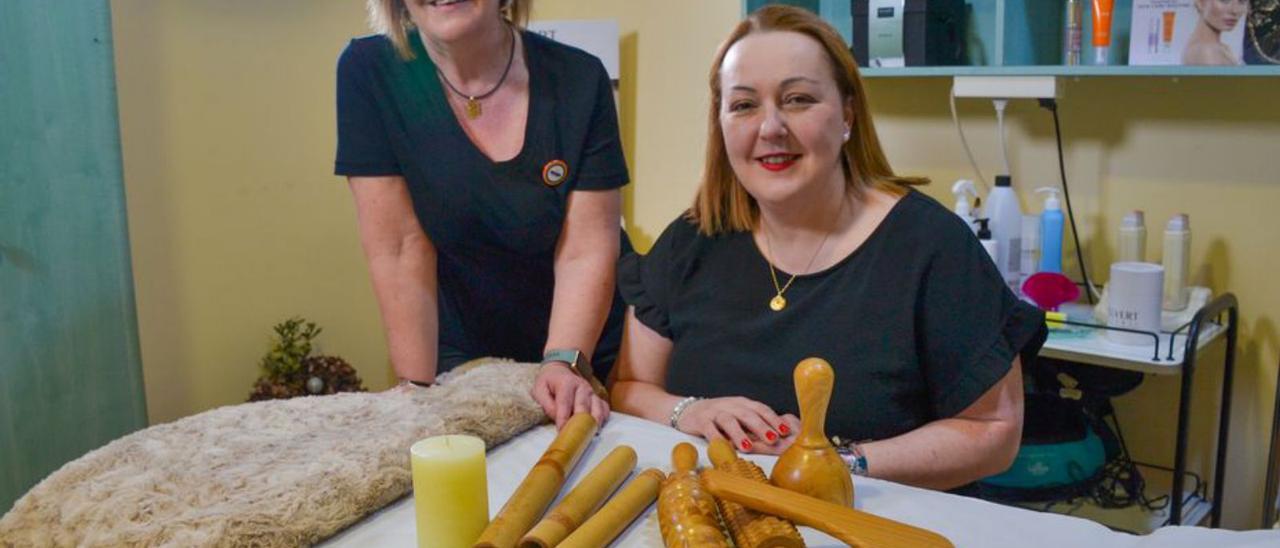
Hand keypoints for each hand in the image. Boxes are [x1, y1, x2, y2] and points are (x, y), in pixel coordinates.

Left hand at [531, 363, 609, 429]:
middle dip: (579, 424)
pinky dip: (603, 419)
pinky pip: (605, 409)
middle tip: (575, 438)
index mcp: (566, 383)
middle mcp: (582, 387)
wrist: (560, 371)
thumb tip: (557, 418)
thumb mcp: (539, 390)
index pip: (565, 403)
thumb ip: (546, 404)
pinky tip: (596, 428)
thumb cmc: (549, 382)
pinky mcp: (597, 398)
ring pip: (597, 409)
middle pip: (583, 407)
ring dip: (593, 423)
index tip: (561, 432)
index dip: (563, 419)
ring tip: (588, 436)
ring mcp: (592, 392)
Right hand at [676, 396, 799, 455]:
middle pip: (747, 414)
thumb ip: (755, 424)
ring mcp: (714, 412)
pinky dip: (716, 437)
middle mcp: (730, 405)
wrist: (688, 410)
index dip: (773, 419)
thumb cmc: (720, 418)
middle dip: (761, 427)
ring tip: (748, 447)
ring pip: (729, 420)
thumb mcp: (739, 416)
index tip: (785, 431)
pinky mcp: (700, 420)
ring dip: (739, 433)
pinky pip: (709, 428)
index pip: (761, 409)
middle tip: (772, 439)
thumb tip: (780, 437)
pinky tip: (722, 446)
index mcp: (742, 403)